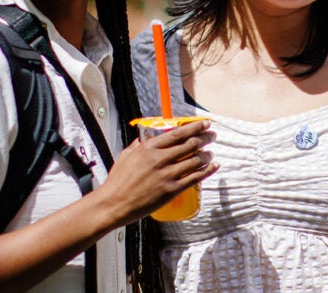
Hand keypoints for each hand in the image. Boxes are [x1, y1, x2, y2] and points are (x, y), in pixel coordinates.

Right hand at [97, 120, 217, 223]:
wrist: (114, 204)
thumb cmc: (118, 181)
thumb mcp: (126, 156)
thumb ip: (138, 145)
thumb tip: (146, 137)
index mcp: (149, 148)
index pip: (178, 133)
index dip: (195, 127)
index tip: (204, 124)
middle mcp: (160, 159)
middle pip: (190, 144)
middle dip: (205, 138)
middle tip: (212, 136)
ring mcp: (167, 175)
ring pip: (195, 160)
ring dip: (207, 155)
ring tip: (211, 152)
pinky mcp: (171, 190)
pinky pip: (195, 178)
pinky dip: (207, 171)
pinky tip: (213, 166)